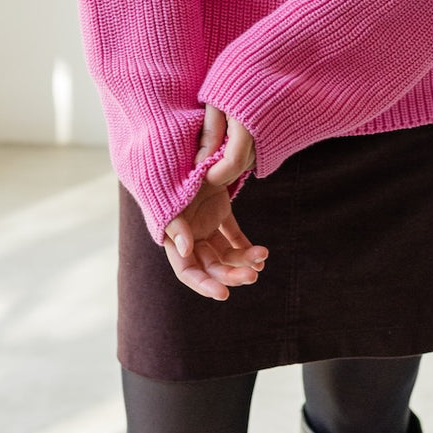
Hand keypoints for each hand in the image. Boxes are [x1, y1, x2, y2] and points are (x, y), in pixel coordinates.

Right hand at [163, 103, 266, 300]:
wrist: (181, 138)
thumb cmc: (171, 166)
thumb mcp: (171, 193)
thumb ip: (175, 222)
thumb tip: (184, 250)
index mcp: (174, 234)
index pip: (187, 270)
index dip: (203, 284)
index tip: (224, 294)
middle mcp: (189, 233)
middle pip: (211, 265)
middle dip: (230, 273)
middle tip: (253, 275)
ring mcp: (204, 223)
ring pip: (225, 253)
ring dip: (242, 260)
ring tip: (261, 258)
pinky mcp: (218, 211)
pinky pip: (233, 236)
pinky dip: (246, 246)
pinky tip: (261, 252)